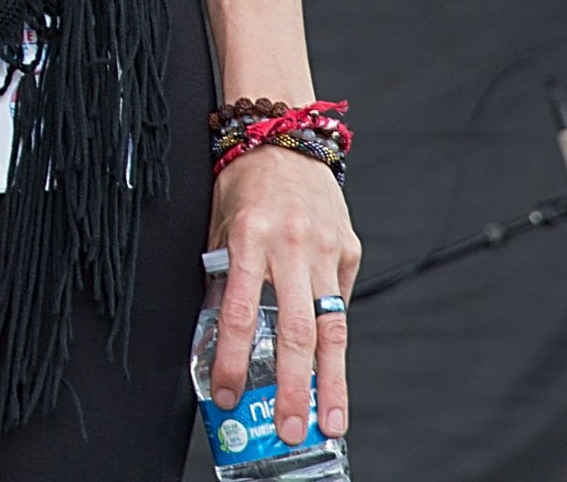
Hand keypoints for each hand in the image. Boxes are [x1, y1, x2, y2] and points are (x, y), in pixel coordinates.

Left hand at [209, 147, 363, 444]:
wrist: (284, 136)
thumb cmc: (242, 184)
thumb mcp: (217, 227)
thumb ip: (221, 281)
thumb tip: (218, 340)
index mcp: (248, 237)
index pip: (241, 313)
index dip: (235, 360)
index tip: (229, 395)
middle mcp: (291, 245)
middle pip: (297, 330)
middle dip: (294, 388)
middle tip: (291, 430)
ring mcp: (326, 248)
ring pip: (332, 326)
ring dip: (331, 381)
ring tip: (330, 422)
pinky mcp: (349, 249)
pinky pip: (341, 301)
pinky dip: (334, 339)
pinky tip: (331, 371)